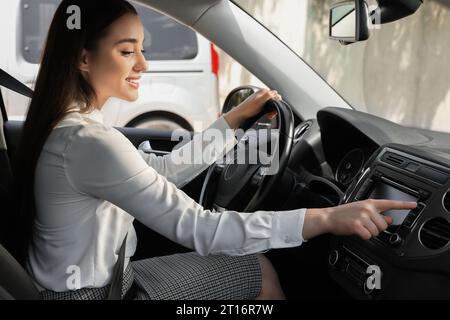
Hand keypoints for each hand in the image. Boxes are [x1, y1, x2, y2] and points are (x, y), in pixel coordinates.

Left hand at [224, 88, 280, 128]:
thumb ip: (268, 96)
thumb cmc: (248, 108)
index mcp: (263, 91)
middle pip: (274, 100)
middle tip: (272, 114)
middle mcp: (263, 95)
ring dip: (272, 111)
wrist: (240, 114)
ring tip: (269, 116)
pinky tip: (268, 116)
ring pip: (272, 105)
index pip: (276, 94)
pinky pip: (268, 108)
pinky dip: (269, 112)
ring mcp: (261, 100)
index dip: (277, 102)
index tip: (275, 108)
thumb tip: (276, 93)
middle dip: (275, 107)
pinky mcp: (260, 105)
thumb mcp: (259, 101)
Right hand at [303, 199, 417, 240]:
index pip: (390, 203)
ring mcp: (362, 216)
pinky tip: (356, 232)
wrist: (328, 217)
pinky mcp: (357, 225)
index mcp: (370, 203)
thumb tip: (389, 218)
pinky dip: (363, 236)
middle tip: (365, 225)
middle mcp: (367, 208)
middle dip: (376, 228)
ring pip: (377, 232)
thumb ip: (376, 214)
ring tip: (359, 228)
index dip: (404, 204)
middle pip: (384, 225)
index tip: (414, 205)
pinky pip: (368, 236)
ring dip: (369, 233)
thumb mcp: (361, 210)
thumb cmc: (343, 214)